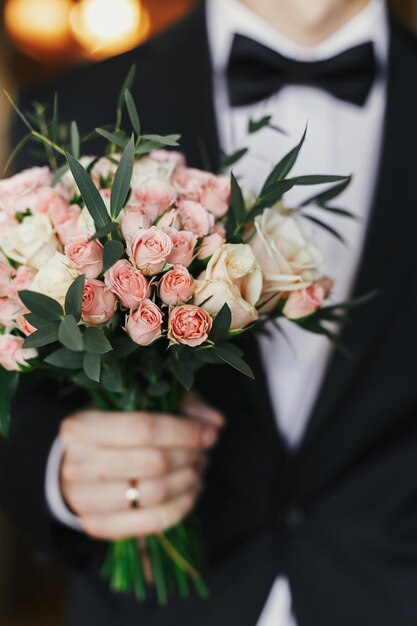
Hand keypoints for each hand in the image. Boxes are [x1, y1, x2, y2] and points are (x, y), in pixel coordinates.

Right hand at [59, 393, 222, 539]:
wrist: (76, 465)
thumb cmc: (114, 428)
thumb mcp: (140, 404)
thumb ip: (180, 404)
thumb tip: (215, 422)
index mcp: (82, 427)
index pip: (144, 428)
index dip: (183, 432)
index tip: (209, 433)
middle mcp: (77, 464)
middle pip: (153, 462)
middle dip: (189, 456)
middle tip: (204, 451)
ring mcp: (84, 499)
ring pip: (154, 494)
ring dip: (187, 481)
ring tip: (197, 468)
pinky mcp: (97, 526)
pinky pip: (151, 522)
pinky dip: (180, 507)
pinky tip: (191, 491)